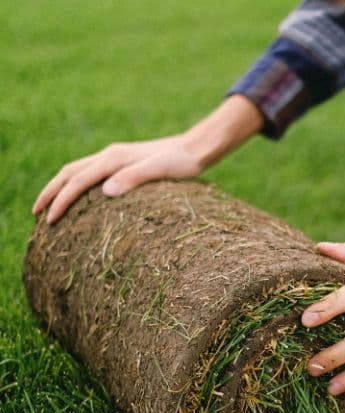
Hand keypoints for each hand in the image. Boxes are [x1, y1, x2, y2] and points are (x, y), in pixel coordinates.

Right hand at [33, 95, 263, 222]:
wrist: (197, 148)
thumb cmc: (182, 163)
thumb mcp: (161, 171)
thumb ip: (134, 178)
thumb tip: (105, 191)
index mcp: (114, 158)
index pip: (78, 180)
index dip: (61, 200)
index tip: (50, 220)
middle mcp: (110, 155)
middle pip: (69, 172)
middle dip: (51, 193)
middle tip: (36, 215)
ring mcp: (116, 157)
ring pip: (77, 171)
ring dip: (60, 187)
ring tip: (49, 208)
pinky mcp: (124, 162)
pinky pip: (91, 173)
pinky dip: (76, 184)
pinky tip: (80, 199)